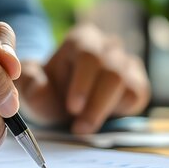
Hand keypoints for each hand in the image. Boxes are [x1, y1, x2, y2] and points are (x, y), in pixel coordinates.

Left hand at [15, 24, 149, 133]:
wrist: (65, 103)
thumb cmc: (49, 91)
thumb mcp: (32, 89)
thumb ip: (30, 84)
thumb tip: (38, 85)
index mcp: (82, 39)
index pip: (89, 55)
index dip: (82, 83)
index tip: (72, 108)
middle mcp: (108, 46)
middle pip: (112, 71)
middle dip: (95, 103)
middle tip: (79, 128)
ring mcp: (126, 63)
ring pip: (126, 84)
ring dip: (104, 110)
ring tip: (83, 128)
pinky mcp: (138, 83)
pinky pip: (136, 96)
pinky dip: (118, 112)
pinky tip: (100, 118)